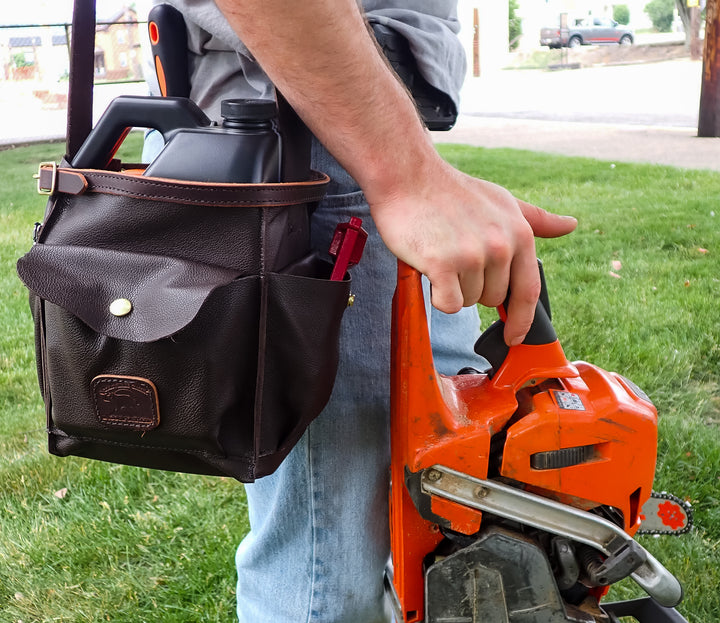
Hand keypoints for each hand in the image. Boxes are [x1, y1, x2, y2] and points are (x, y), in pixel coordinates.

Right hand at [369, 161, 576, 345]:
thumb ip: (535, 220)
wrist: (409, 178)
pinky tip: (430, 270)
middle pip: (492, 299)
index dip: (522, 320)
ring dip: (453, 287)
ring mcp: (472, 255)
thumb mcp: (502, 201)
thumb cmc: (453, 192)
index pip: (528, 291)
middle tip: (456, 258)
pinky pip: (447, 304)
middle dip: (474, 287)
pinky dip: (437, 295)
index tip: (515, 336)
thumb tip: (570, 225)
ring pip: (467, 301)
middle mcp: (500, 246)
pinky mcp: (443, 264)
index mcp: (519, 233)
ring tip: (442, 255)